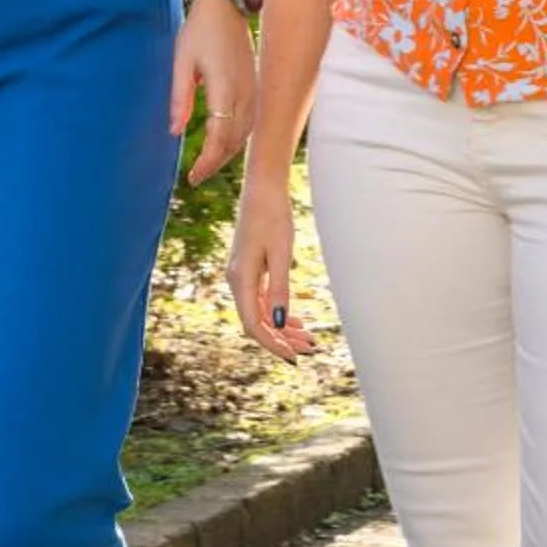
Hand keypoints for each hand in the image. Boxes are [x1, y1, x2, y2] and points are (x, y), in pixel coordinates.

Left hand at [169, 0, 254, 185]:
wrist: (225, 5)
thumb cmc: (199, 31)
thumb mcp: (181, 62)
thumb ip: (180, 98)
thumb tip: (174, 130)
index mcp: (223, 88)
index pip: (219, 137)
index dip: (207, 161)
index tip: (193, 176)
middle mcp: (243, 93)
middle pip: (234, 141)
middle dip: (216, 163)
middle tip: (196, 176)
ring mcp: (252, 90)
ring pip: (245, 134)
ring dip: (228, 153)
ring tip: (208, 165)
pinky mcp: (254, 86)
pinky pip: (250, 122)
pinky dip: (238, 139)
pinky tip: (226, 144)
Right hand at [227, 168, 314, 362]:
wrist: (263, 189)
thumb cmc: (273, 217)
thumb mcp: (281, 254)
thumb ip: (280, 289)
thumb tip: (280, 323)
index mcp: (241, 279)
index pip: (253, 324)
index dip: (272, 344)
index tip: (294, 357)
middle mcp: (237, 280)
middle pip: (256, 322)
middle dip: (281, 339)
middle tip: (309, 350)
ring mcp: (242, 275)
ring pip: (260, 313)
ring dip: (282, 329)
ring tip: (308, 339)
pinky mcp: (250, 269)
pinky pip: (261, 300)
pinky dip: (278, 313)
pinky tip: (296, 320)